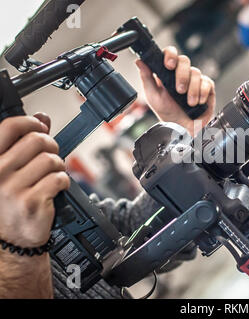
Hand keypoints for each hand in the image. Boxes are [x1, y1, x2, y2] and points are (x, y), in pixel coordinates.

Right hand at [0, 114, 69, 247]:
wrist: (12, 238)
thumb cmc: (11, 201)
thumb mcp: (10, 169)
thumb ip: (24, 142)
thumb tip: (42, 116)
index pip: (10, 127)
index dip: (31, 122)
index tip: (40, 127)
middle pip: (37, 140)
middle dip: (51, 146)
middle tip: (50, 158)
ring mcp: (13, 187)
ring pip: (51, 160)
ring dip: (59, 166)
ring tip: (52, 176)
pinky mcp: (32, 201)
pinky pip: (59, 178)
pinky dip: (64, 181)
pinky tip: (56, 188)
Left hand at [136, 46, 215, 135]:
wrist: (184, 129)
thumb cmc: (168, 114)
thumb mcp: (153, 97)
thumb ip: (147, 78)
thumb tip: (139, 62)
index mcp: (168, 72)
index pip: (170, 54)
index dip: (170, 55)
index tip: (169, 64)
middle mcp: (182, 73)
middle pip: (184, 60)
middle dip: (182, 75)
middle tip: (179, 90)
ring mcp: (195, 80)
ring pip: (196, 73)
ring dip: (192, 89)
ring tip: (189, 102)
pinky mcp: (207, 87)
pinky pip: (207, 83)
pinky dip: (202, 93)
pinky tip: (198, 102)